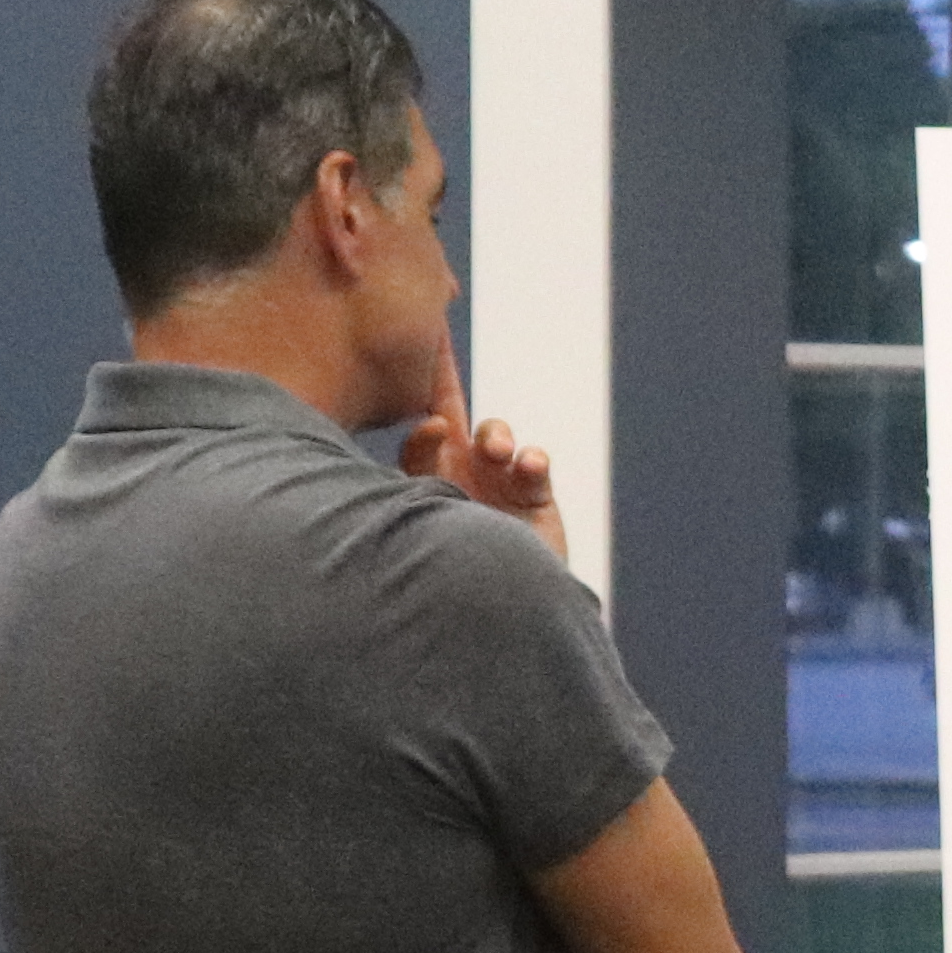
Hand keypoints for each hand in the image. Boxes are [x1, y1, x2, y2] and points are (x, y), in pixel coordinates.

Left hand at [402, 343, 567, 552]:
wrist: (487, 615)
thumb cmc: (436, 568)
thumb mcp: (418, 507)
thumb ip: (421, 462)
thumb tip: (431, 421)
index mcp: (423, 474)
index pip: (418, 420)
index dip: (421, 385)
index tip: (424, 354)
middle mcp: (458, 473)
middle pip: (455, 413)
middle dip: (447, 379)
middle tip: (435, 337)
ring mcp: (496, 485)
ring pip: (495, 435)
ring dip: (495, 434)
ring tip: (494, 450)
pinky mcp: (533, 500)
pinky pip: (532, 466)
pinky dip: (531, 461)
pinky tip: (527, 467)